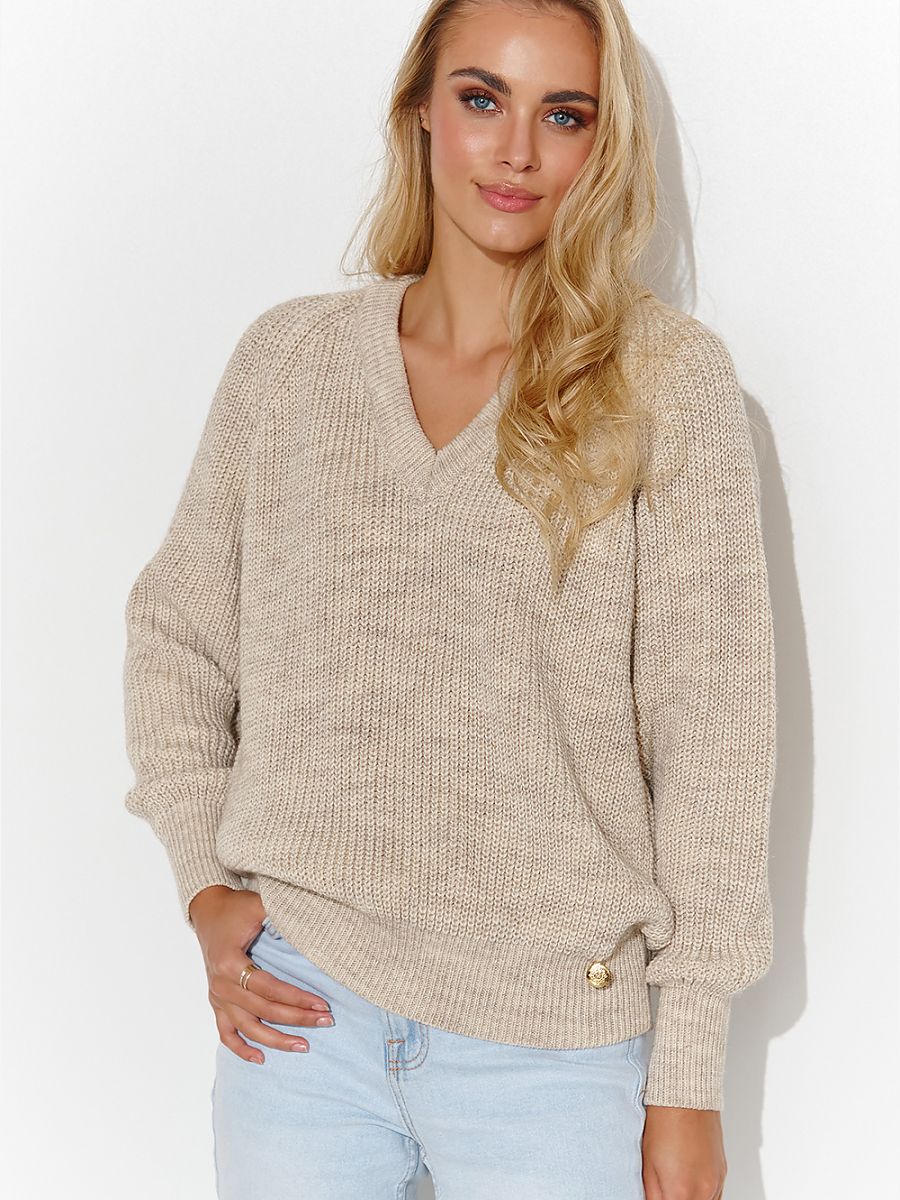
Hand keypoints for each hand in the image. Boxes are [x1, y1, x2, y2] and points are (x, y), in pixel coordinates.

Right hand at [188, 885, 333, 1063]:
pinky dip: (240, 1049)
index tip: (323, 1005)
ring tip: (303, 1046)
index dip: (297, 999)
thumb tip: (311, 919)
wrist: (209, 911)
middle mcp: (221, 985)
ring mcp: (217, 996)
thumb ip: (280, 911)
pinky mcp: (216, 1002)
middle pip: (263, 1010)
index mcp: (230, 963)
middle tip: (326, 1022)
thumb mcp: (257, 904)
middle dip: (297, 1019)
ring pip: (247, 1028)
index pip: (270, 988)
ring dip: (275, 1040)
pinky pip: (225, 1033)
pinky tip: (260, 1059)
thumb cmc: (236, 907)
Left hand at [641, 1105, 727, 1198]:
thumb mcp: (647, 1164)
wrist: (686, 1095)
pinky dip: (702, 1197)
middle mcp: (704, 1191)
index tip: (658, 1197)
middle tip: (667, 1191)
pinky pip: (715, 1197)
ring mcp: (717, 1182)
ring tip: (676, 1187)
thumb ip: (652, 1194)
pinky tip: (689, 1186)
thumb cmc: (664, 1122)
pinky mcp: (722, 1173)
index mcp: (681, 1192)